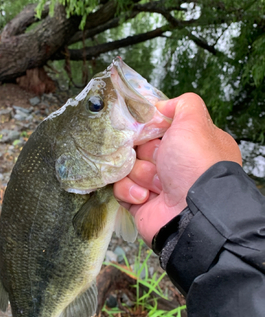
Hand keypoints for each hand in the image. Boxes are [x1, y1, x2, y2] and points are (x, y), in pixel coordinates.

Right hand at [114, 93, 241, 245]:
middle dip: (144, 151)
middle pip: (140, 147)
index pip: (158, 129)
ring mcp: (157, 185)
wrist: (192, 212)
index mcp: (188, 145)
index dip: (150, 128)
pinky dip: (131, 191)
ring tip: (156, 183)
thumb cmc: (197, 165)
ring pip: (128, 167)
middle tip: (157, 158)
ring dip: (139, 173)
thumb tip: (163, 105)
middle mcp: (175, 165)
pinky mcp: (141, 203)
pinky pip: (121, 189)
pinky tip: (146, 196)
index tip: (149, 129)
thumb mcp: (195, 123)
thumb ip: (183, 104)